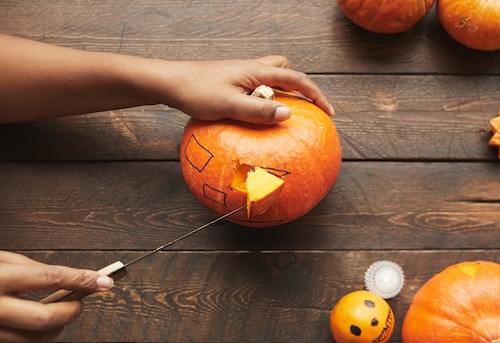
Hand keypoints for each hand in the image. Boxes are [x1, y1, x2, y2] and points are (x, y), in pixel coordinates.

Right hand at [0, 251, 112, 342]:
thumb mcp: (2, 260)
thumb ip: (32, 269)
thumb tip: (69, 278)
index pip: (49, 278)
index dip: (82, 279)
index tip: (104, 282)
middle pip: (45, 318)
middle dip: (71, 312)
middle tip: (79, 304)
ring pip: (34, 339)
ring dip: (56, 328)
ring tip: (58, 314)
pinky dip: (33, 340)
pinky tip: (34, 328)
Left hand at [157, 55, 334, 123]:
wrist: (169, 82)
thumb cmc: (197, 92)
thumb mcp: (230, 105)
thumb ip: (259, 111)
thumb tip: (289, 114)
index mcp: (257, 71)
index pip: (296, 79)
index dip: (316, 94)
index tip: (328, 112)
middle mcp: (252, 68)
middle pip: (286, 69)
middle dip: (300, 85)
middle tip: (304, 107)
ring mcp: (242, 74)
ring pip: (272, 75)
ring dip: (282, 89)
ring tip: (280, 113)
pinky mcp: (232, 81)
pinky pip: (258, 86)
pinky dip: (266, 96)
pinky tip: (256, 114)